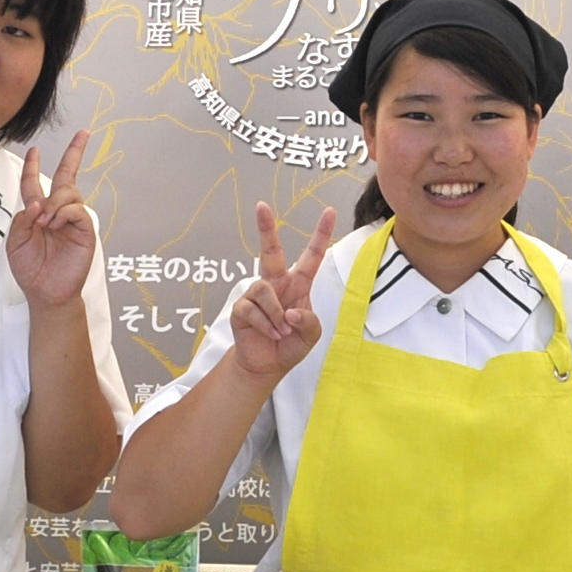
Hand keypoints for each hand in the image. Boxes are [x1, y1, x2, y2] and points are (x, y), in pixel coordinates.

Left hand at [5, 129, 101, 309]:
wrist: (45, 292)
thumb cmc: (31, 269)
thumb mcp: (15, 242)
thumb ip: (22, 219)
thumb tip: (38, 204)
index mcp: (38, 212)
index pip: (35, 183)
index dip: (33, 166)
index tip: (34, 150)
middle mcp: (57, 211)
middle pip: (66, 175)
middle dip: (74, 153)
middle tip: (83, 134)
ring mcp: (72, 219)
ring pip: (69, 192)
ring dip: (55, 201)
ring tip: (45, 221)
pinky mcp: (84, 230)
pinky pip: (77, 209)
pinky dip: (64, 212)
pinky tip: (55, 223)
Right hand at [217, 201, 336, 389]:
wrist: (267, 365)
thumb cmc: (290, 345)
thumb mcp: (311, 335)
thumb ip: (308, 321)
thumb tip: (289, 312)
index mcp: (298, 284)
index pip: (312, 256)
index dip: (321, 234)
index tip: (330, 212)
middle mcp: (276, 283)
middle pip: (271, 250)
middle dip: (266, 228)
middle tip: (261, 206)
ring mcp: (256, 294)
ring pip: (264, 289)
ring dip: (276, 314)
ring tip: (281, 330)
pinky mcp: (241, 307)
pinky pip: (253, 309)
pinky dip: (266, 325)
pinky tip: (270, 333)